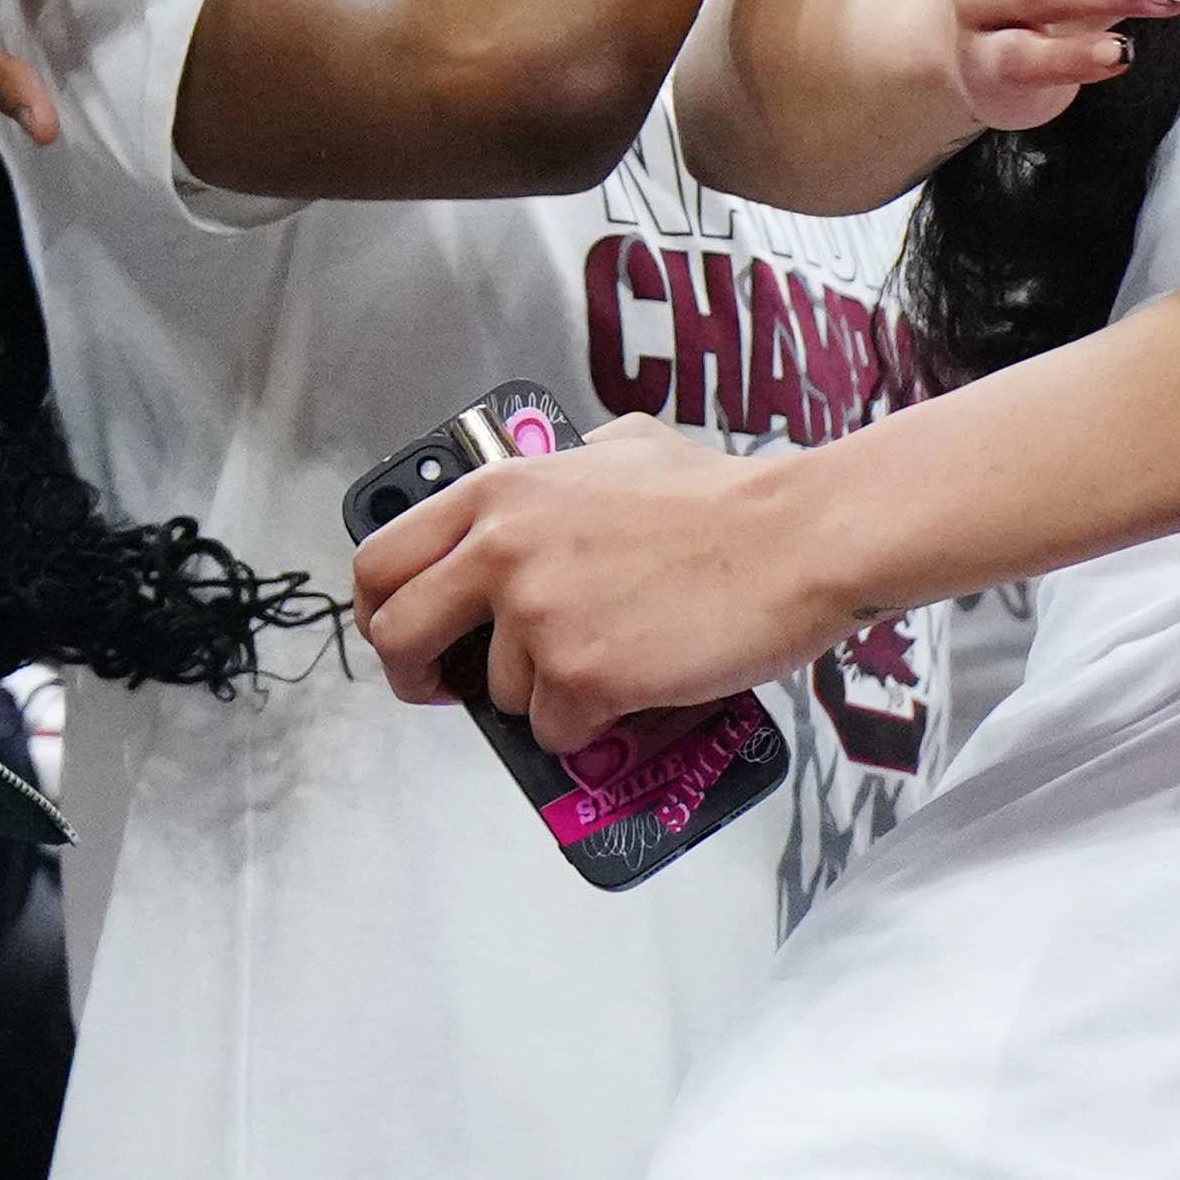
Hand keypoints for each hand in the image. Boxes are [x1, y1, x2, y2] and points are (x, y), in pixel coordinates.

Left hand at [351, 414, 844, 752]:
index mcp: (503, 491)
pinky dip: (592, 725)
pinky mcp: (581, 676)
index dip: (382, 608)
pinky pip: (555, 732)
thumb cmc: (727, 501)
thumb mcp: (625, 448)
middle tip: (448, 689)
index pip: (382, 558)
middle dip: (415, 675)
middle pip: (399, 634)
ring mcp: (538, 616)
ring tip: (612, 658)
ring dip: (544, 693)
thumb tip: (531, 505)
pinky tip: (638, 684)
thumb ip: (562, 472)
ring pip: (496, 693)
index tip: (407, 632)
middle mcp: (503, 550)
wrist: (797, 539)